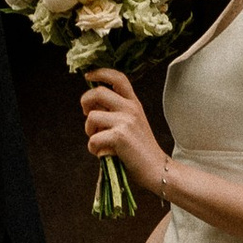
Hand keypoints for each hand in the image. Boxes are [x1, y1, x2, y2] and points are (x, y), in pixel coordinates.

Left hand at [78, 67, 158, 189]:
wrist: (157, 170)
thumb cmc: (140, 150)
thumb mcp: (132, 123)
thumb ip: (115, 112)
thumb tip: (91, 106)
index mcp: (134, 103)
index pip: (118, 78)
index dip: (100, 72)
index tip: (88, 76)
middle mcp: (131, 108)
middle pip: (98, 92)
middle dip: (85, 102)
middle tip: (87, 115)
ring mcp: (126, 121)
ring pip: (92, 117)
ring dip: (89, 131)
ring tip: (99, 141)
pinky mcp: (120, 136)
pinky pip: (93, 139)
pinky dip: (93, 148)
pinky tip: (103, 153)